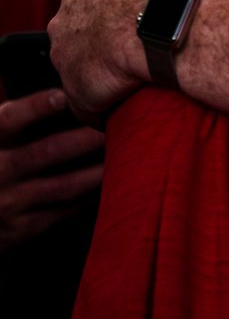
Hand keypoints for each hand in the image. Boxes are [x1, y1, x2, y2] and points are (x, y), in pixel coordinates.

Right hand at [0, 91, 103, 251]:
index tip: (63, 96)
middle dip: (84, 140)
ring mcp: (12, 202)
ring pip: (63, 186)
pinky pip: (65, 211)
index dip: (35, 108)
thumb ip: (19, 119)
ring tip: (126, 156)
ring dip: (97, 171)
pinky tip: (112, 184)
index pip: (9, 121)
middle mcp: (0, 172)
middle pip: (45, 152)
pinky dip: (90, 197)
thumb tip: (66, 91)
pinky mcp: (24, 227)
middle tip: (116, 125)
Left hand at [49, 0, 179, 123]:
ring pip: (82, 72)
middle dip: (100, 43)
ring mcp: (67, 61)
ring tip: (135, 77)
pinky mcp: (80, 93)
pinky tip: (130, 102)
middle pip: (78, 37)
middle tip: (134, 47)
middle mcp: (62, 25)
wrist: (158, 17)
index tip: (133, 16)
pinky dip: (107, 107)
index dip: (110, 10)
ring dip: (103, 76)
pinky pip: (91, 106)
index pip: (88, 3)